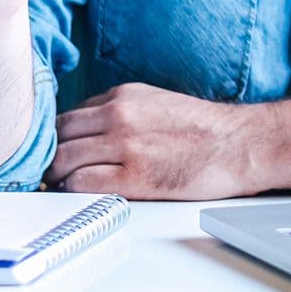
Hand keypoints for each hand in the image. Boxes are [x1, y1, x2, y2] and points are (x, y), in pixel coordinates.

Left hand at [49, 83, 263, 199]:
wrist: (239, 144)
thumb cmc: (205, 129)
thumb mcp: (156, 102)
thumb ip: (121, 111)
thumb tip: (90, 129)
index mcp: (124, 96)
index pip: (68, 115)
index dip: (58, 137)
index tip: (58, 150)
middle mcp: (119, 115)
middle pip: (58, 136)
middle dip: (51, 155)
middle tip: (52, 172)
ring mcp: (124, 145)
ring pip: (62, 160)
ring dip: (57, 176)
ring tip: (63, 186)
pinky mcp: (133, 176)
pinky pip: (81, 184)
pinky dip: (72, 191)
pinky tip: (81, 194)